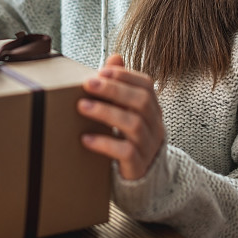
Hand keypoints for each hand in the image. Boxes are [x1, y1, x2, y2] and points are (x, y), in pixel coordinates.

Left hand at [78, 54, 164, 179]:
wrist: (144, 180)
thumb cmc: (129, 138)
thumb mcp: (126, 111)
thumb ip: (120, 86)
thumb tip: (114, 57)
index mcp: (152, 109)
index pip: (146, 85)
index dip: (126, 76)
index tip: (103, 71)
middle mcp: (155, 125)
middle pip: (142, 102)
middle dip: (114, 90)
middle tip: (88, 84)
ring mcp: (149, 146)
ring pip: (134, 125)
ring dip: (106, 113)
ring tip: (82, 107)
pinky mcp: (139, 166)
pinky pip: (126, 152)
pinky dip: (105, 143)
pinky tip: (86, 138)